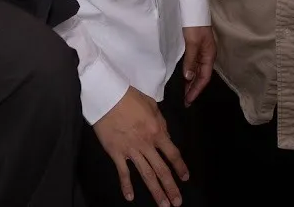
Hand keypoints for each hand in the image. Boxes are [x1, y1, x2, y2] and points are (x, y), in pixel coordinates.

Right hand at [93, 87, 188, 206]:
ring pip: (146, 175)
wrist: (108, 96)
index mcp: (157, 132)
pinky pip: (123, 172)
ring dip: (156, 192)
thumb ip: (161, 122)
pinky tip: (130, 197)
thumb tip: (166, 137)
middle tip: (177, 203)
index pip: (173, 154)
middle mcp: (146, 144)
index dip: (180, 167)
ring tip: (163, 205)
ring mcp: (131, 150)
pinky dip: (126, 186)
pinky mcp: (116, 153)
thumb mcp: (152, 105)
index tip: (185, 178)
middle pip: (162, 170)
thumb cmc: (130, 97)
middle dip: (171, 188)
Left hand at [181, 26, 214, 104]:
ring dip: (190, 83)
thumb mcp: (192, 43)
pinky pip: (192, 65)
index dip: (196, 90)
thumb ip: (190, 61)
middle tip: (185, 102)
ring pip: (196, 72)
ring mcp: (200, 52)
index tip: (188, 100)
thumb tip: (188, 78)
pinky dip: (188, 74)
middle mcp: (206, 56)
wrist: (192, 8)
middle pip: (201, 76)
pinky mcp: (193, 48)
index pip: (204, 78)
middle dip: (193, 89)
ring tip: (182, 94)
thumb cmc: (194, 25)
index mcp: (209, 55)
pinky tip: (182, 78)